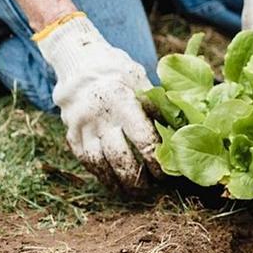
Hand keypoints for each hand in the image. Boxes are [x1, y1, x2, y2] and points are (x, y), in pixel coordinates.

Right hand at [34, 13, 160, 190]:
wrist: (79, 62)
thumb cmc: (118, 71)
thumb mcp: (140, 80)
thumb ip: (156, 105)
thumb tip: (181, 128)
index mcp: (122, 100)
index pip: (142, 138)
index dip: (155, 160)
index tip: (165, 172)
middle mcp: (99, 116)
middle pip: (119, 156)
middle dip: (136, 177)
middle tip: (149, 187)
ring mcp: (82, 126)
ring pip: (99, 163)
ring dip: (116, 180)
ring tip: (131, 190)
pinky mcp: (71, 132)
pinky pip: (85, 160)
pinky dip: (99, 173)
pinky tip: (111, 180)